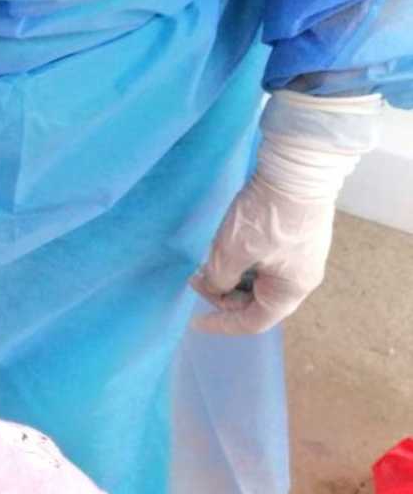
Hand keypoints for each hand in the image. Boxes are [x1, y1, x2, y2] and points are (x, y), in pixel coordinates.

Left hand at [191, 176, 335, 333]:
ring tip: (206, 260)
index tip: (194, 321)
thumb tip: (216, 284)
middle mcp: (300, 278)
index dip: (221, 324)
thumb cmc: (265, 217)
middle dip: (222, 293)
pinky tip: (225, 246)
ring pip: (257, 278)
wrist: (297, 168)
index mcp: (290, 290)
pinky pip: (264, 259)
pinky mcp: (294, 236)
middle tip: (195, 277)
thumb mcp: (232, 253)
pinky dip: (242, 260)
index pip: (253, 322)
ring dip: (230, 275)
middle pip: (255, 300)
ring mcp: (299, 255)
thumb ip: (219, 279)